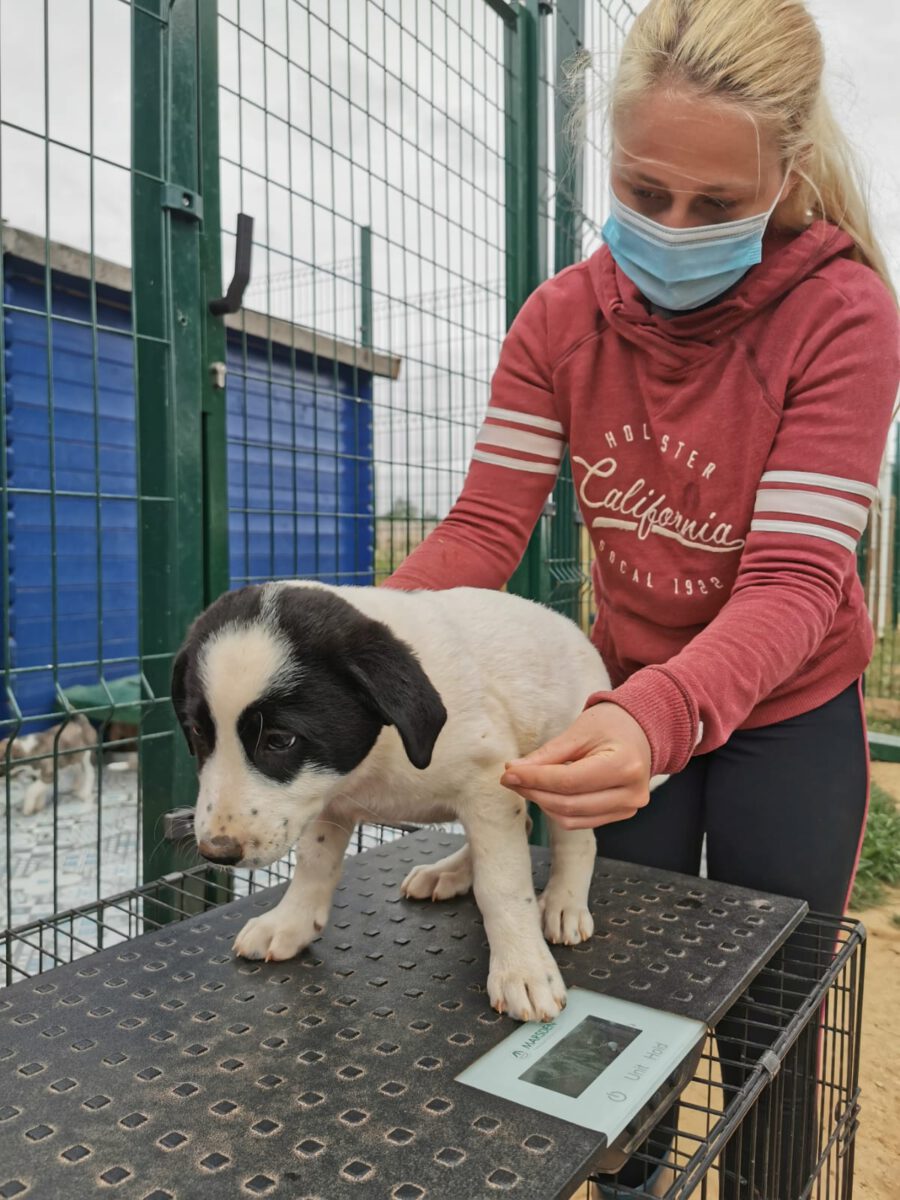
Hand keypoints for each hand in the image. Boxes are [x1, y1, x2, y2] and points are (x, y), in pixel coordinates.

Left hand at [500, 703, 651, 829]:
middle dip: (534, 792)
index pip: (569, 781)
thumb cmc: (611, 725)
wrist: (641, 732)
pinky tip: (544, 793)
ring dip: (543, 804)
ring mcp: (628, 808)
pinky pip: (580, 821)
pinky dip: (557, 810)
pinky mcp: (621, 815)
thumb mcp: (578, 732)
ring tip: (525, 784)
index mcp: (625, 765)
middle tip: (510, 778)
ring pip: (572, 819)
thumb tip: (513, 771)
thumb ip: (547, 755)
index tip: (508, 773)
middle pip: (569, 804)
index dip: (535, 780)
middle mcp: (631, 793)